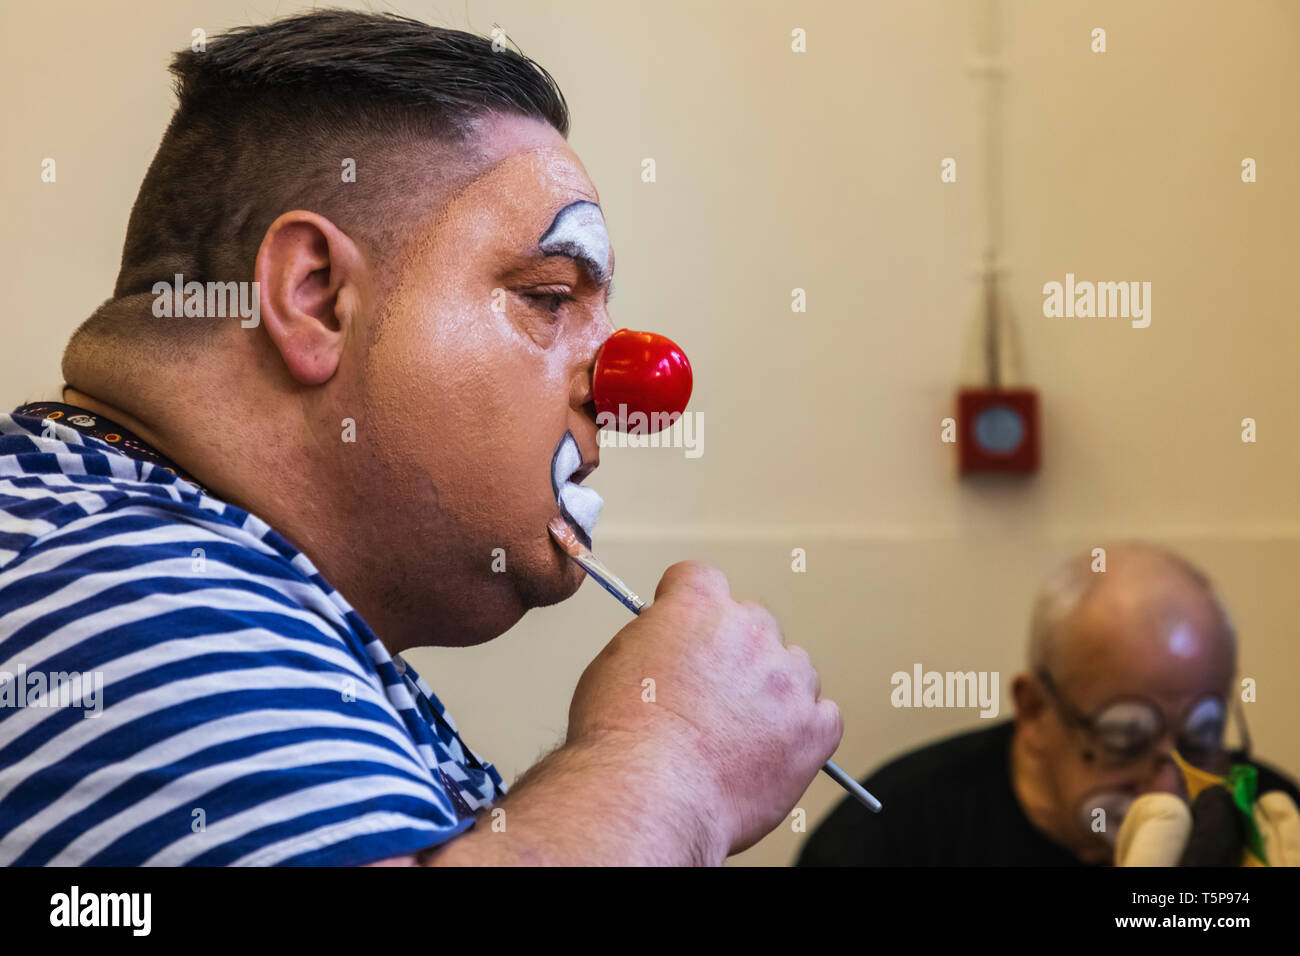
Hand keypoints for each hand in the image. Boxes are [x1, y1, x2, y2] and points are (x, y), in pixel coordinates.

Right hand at [565, 560, 842, 858]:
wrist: (650, 796)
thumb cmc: (623, 740)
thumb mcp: (613, 663)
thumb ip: (654, 639)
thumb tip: (667, 646)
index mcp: (697, 605)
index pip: (704, 579)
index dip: (693, 606)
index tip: (689, 628)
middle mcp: (748, 631)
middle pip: (755, 624)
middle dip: (737, 652)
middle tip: (711, 694)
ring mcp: (786, 679)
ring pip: (794, 669)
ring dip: (774, 691)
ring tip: (739, 732)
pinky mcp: (812, 728)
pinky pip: (824, 717)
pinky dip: (804, 731)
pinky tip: (772, 749)